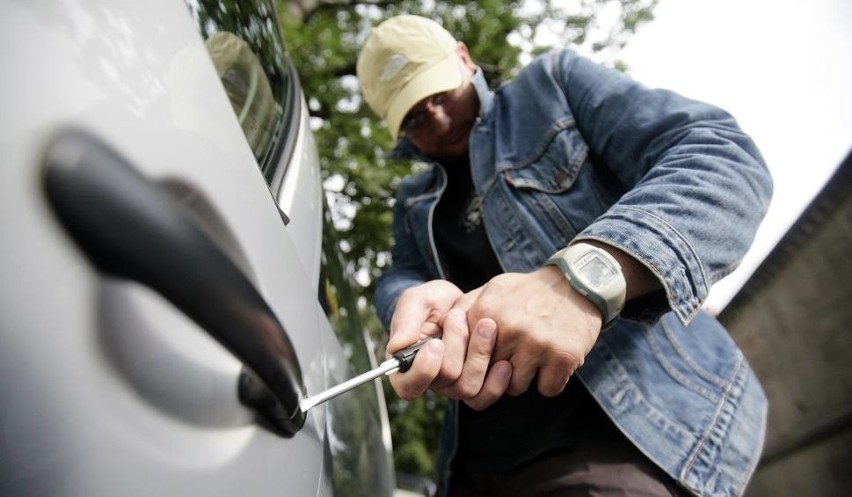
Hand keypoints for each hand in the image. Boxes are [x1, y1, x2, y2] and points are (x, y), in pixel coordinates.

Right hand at [386, 280, 511, 409]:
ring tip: (487, 325)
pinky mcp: (477, 384)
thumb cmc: (432, 302)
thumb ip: (405, 321)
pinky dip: (498, 379)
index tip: (436, 343)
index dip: (423, 370)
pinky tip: (504, 360)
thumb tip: (396, 347)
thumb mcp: (416, 301)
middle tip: (458, 315)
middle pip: (446, 381)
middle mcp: (431, 381)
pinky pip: (487, 395)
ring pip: (468, 388)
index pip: (408, 386)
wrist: (460, 301)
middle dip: (456, 345)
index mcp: (407, 366)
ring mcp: (455, 385)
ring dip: (480, 355)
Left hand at [456, 266, 602, 397]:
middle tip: (515, 356)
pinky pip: (547, 389)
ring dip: (526, 378)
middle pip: (487, 377)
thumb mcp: (493, 289)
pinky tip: (554, 360)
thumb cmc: (529, 291)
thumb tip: (441, 332)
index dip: (472, 365)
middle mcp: (507, 328)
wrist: (579, 283)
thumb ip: (466, 309)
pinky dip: (551, 380)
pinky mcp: (562, 356)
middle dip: (498, 373)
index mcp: (484, 313)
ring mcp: (535, 343)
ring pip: (516, 387)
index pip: (461, 361)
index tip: (484, 360)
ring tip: (536, 354)